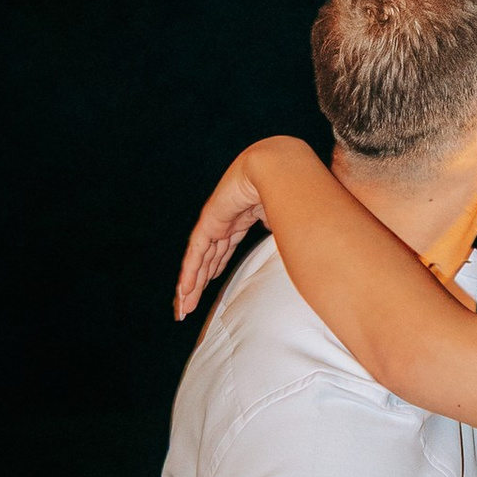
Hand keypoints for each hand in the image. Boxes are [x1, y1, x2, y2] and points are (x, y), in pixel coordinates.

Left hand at [175, 144, 280, 319]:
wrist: (279, 168)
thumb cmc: (291, 188)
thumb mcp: (285, 221)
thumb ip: (282, 236)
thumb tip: (293, 252)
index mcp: (242, 218)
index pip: (223, 248)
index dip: (216, 267)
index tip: (212, 284)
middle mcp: (225, 221)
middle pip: (207, 258)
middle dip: (199, 282)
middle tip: (189, 305)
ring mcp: (216, 221)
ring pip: (199, 261)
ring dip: (191, 286)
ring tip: (183, 308)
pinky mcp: (210, 222)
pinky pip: (197, 254)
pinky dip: (191, 274)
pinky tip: (185, 291)